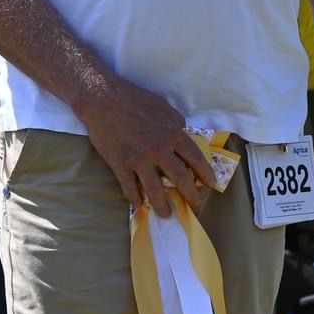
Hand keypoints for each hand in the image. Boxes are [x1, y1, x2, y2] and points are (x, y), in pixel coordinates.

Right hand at [74, 72, 214, 216]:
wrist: (102, 98)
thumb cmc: (134, 99)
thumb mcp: (163, 106)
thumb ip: (176, 123)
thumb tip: (184, 134)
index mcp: (173, 133)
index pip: (195, 158)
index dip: (205, 174)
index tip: (211, 184)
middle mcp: (159, 149)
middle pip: (180, 178)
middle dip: (190, 195)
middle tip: (195, 205)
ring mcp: (139, 159)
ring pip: (155, 190)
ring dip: (162, 206)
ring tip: (166, 214)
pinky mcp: (120, 164)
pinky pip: (129, 187)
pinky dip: (134, 199)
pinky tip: (138, 205)